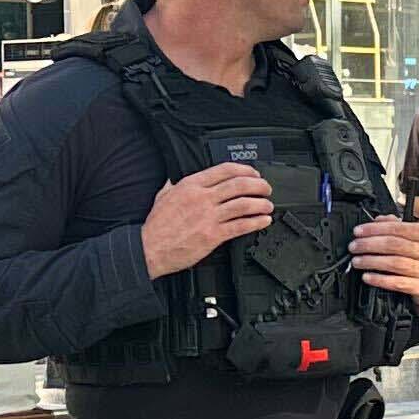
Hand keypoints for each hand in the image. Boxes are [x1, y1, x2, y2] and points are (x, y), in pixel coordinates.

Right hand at [141, 160, 274, 278]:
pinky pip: (240, 225)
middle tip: (266, 188)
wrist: (149, 248)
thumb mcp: (163, 196)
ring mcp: (209, 217)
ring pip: (243, 204)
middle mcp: (202, 198)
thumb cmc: (156, 226)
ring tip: (268, 205)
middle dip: (258, 184)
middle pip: (239, 184)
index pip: (225, 169)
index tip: (254, 173)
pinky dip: (256, 222)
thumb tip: (175, 178)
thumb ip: (173, 185)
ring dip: (261, 203)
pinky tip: (263, 221)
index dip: (245, 169)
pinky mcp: (213, 235)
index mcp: (191, 185)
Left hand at [351, 214, 418, 305]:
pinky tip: (367, 277)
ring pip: (394, 263)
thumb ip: (397, 226)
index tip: (358, 231)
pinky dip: (380, 279)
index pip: (397, 228)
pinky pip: (397, 283)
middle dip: (369, 244)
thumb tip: (377, 220)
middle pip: (394, 245)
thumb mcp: (417, 239)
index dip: (374, 229)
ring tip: (357, 261)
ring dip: (371, 261)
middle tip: (354, 246)